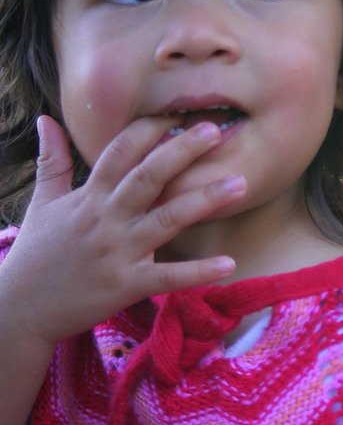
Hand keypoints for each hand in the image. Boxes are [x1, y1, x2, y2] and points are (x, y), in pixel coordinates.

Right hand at [0, 115, 246, 347]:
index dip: (148, 130)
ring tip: (240, 184)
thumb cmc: (36, 254)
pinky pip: (167, 277)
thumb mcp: (41, 202)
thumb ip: (52, 160)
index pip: (119, 152)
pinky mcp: (125, 286)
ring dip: (204, 200)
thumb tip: (47, 119)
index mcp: (88, 197)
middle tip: (216, 130)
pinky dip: (198, 271)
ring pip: (166, 220)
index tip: (178, 114)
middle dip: (182, 151)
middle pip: (148, 177)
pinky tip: (229, 262)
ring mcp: (117, 253)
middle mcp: (105, 219)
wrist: (19, 310)